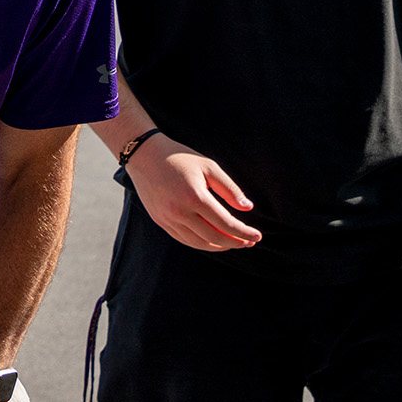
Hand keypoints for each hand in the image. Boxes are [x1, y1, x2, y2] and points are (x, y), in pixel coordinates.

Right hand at [125, 132, 261, 250]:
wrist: (144, 155)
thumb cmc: (180, 158)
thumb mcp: (209, 166)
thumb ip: (229, 188)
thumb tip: (247, 208)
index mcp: (194, 196)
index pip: (226, 223)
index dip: (244, 232)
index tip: (257, 236)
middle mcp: (179, 211)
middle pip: (214, 237)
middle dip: (235, 242)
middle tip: (249, 242)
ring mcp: (167, 218)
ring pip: (199, 243)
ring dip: (219, 246)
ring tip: (233, 242)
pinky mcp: (160, 220)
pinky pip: (184, 239)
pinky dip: (201, 243)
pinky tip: (213, 240)